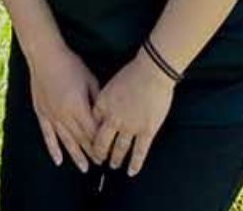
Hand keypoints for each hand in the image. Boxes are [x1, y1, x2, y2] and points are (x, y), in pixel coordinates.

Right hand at [25, 41, 100, 171]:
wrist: (44, 54)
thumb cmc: (70, 63)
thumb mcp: (89, 79)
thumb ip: (97, 100)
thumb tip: (104, 117)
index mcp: (78, 107)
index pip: (93, 133)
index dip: (101, 144)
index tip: (109, 152)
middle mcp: (64, 115)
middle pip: (81, 140)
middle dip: (92, 153)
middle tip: (101, 163)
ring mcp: (51, 116)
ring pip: (65, 141)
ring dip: (76, 156)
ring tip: (84, 168)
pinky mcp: (41, 113)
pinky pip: (47, 135)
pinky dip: (53, 149)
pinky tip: (58, 161)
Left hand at [90, 48, 174, 176]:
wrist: (152, 72)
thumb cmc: (133, 73)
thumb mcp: (111, 84)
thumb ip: (105, 99)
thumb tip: (102, 110)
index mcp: (103, 104)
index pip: (92, 124)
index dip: (90, 134)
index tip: (90, 141)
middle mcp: (113, 119)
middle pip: (102, 141)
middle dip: (99, 152)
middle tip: (99, 159)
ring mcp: (130, 127)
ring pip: (120, 149)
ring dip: (115, 159)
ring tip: (113, 165)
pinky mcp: (146, 131)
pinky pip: (139, 152)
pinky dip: (135, 164)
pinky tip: (131, 172)